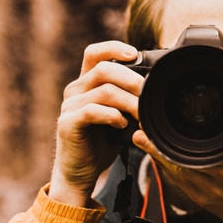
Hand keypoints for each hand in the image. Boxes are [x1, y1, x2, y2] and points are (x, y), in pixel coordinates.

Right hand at [49, 41, 144, 207]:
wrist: (80, 173)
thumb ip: (127, 99)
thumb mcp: (118, 116)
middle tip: (150, 94)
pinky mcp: (68, 123)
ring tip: (143, 116)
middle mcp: (75, 90)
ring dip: (130, 102)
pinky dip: (112, 116)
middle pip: (104, 68)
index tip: (135, 54)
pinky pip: (93, 111)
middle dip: (133, 79)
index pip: (94, 53)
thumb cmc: (100, 143)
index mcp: (86, 83)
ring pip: (104, 91)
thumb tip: (155, 89)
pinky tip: (122, 125)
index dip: (114, 48)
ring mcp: (70, 106)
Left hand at [132, 85, 222, 222]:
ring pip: (174, 170)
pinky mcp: (199, 199)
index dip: (182, 136)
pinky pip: (177, 180)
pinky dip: (164, 166)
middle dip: (160, 143)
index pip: (208, 146)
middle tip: (144, 125)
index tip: (166, 121)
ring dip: (156, 154)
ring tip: (143, 137)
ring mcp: (209, 190)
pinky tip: (155, 154)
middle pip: (183, 158)